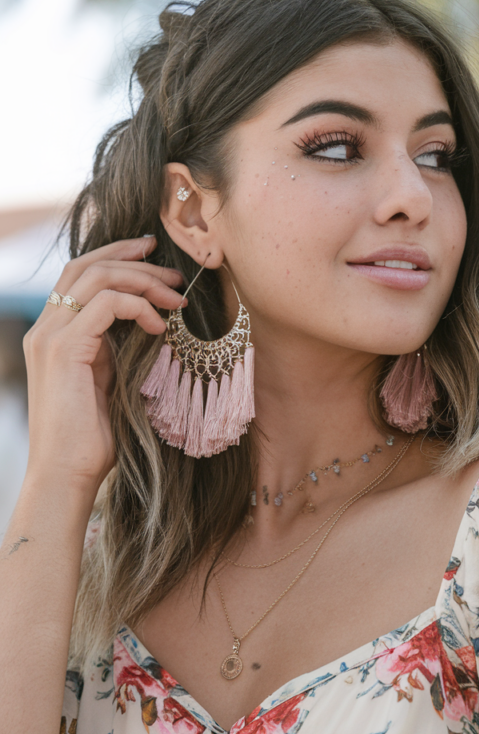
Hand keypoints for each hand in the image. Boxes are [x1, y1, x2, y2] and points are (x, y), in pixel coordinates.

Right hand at [23, 237, 183, 494]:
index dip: (117, 258)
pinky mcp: (63, 350)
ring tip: (177, 298)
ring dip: (143, 281)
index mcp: (54, 335)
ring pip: (96, 277)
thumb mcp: (108, 384)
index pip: (80, 275)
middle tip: (175, 273)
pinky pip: (105, 305)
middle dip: (134, 259)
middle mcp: (45, 329)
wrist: (67, 475)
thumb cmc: (92, 442)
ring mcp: (50, 337)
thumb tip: (147, 326)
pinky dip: (138, 307)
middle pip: (86, 265)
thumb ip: (115, 352)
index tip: (155, 259)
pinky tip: (160, 327)